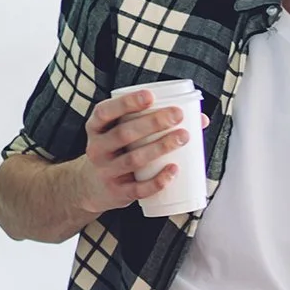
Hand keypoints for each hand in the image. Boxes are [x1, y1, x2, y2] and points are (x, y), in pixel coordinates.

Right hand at [72, 89, 209, 216]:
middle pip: (124, 134)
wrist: (89, 188)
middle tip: (177, 115)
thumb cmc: (116, 153)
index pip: (105, 112)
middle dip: (152, 123)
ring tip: (182, 137)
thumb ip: (151, 122)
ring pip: (133, 159)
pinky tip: (174, 170)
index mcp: (96, 129)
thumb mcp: (120, 134)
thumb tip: (200, 118)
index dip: (126, 103)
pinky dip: (158, 180)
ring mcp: (106, 172)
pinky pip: (139, 189)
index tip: (150, 96)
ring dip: (160, 147)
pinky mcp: (118, 193)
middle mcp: (97, 149)